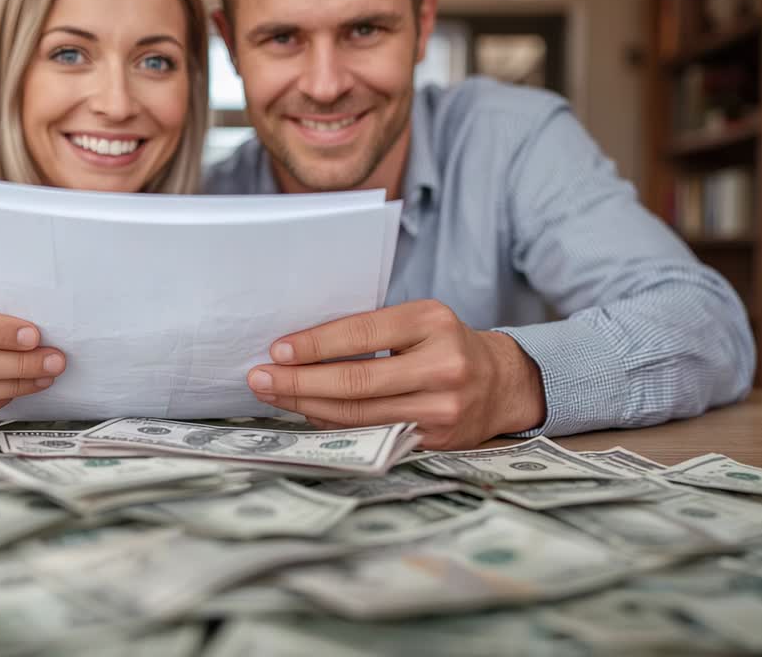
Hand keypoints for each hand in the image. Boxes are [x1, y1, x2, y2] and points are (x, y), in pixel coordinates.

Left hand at [246, 300, 544, 449]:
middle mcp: (442, 365)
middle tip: (259, 379)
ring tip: (274, 396)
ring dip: (308, 405)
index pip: (362, 333)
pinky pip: (371, 433)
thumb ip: (370, 331)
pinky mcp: (437, 439)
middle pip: (356, 381)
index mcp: (432, 322)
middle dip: (300, 381)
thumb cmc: (444, 344)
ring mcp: (442, 408)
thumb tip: (299, 348)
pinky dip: (334, 424)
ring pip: (359, 414)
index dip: (315, 344)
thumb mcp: (418, 321)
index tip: (277, 350)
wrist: (502, 382)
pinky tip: (308, 413)